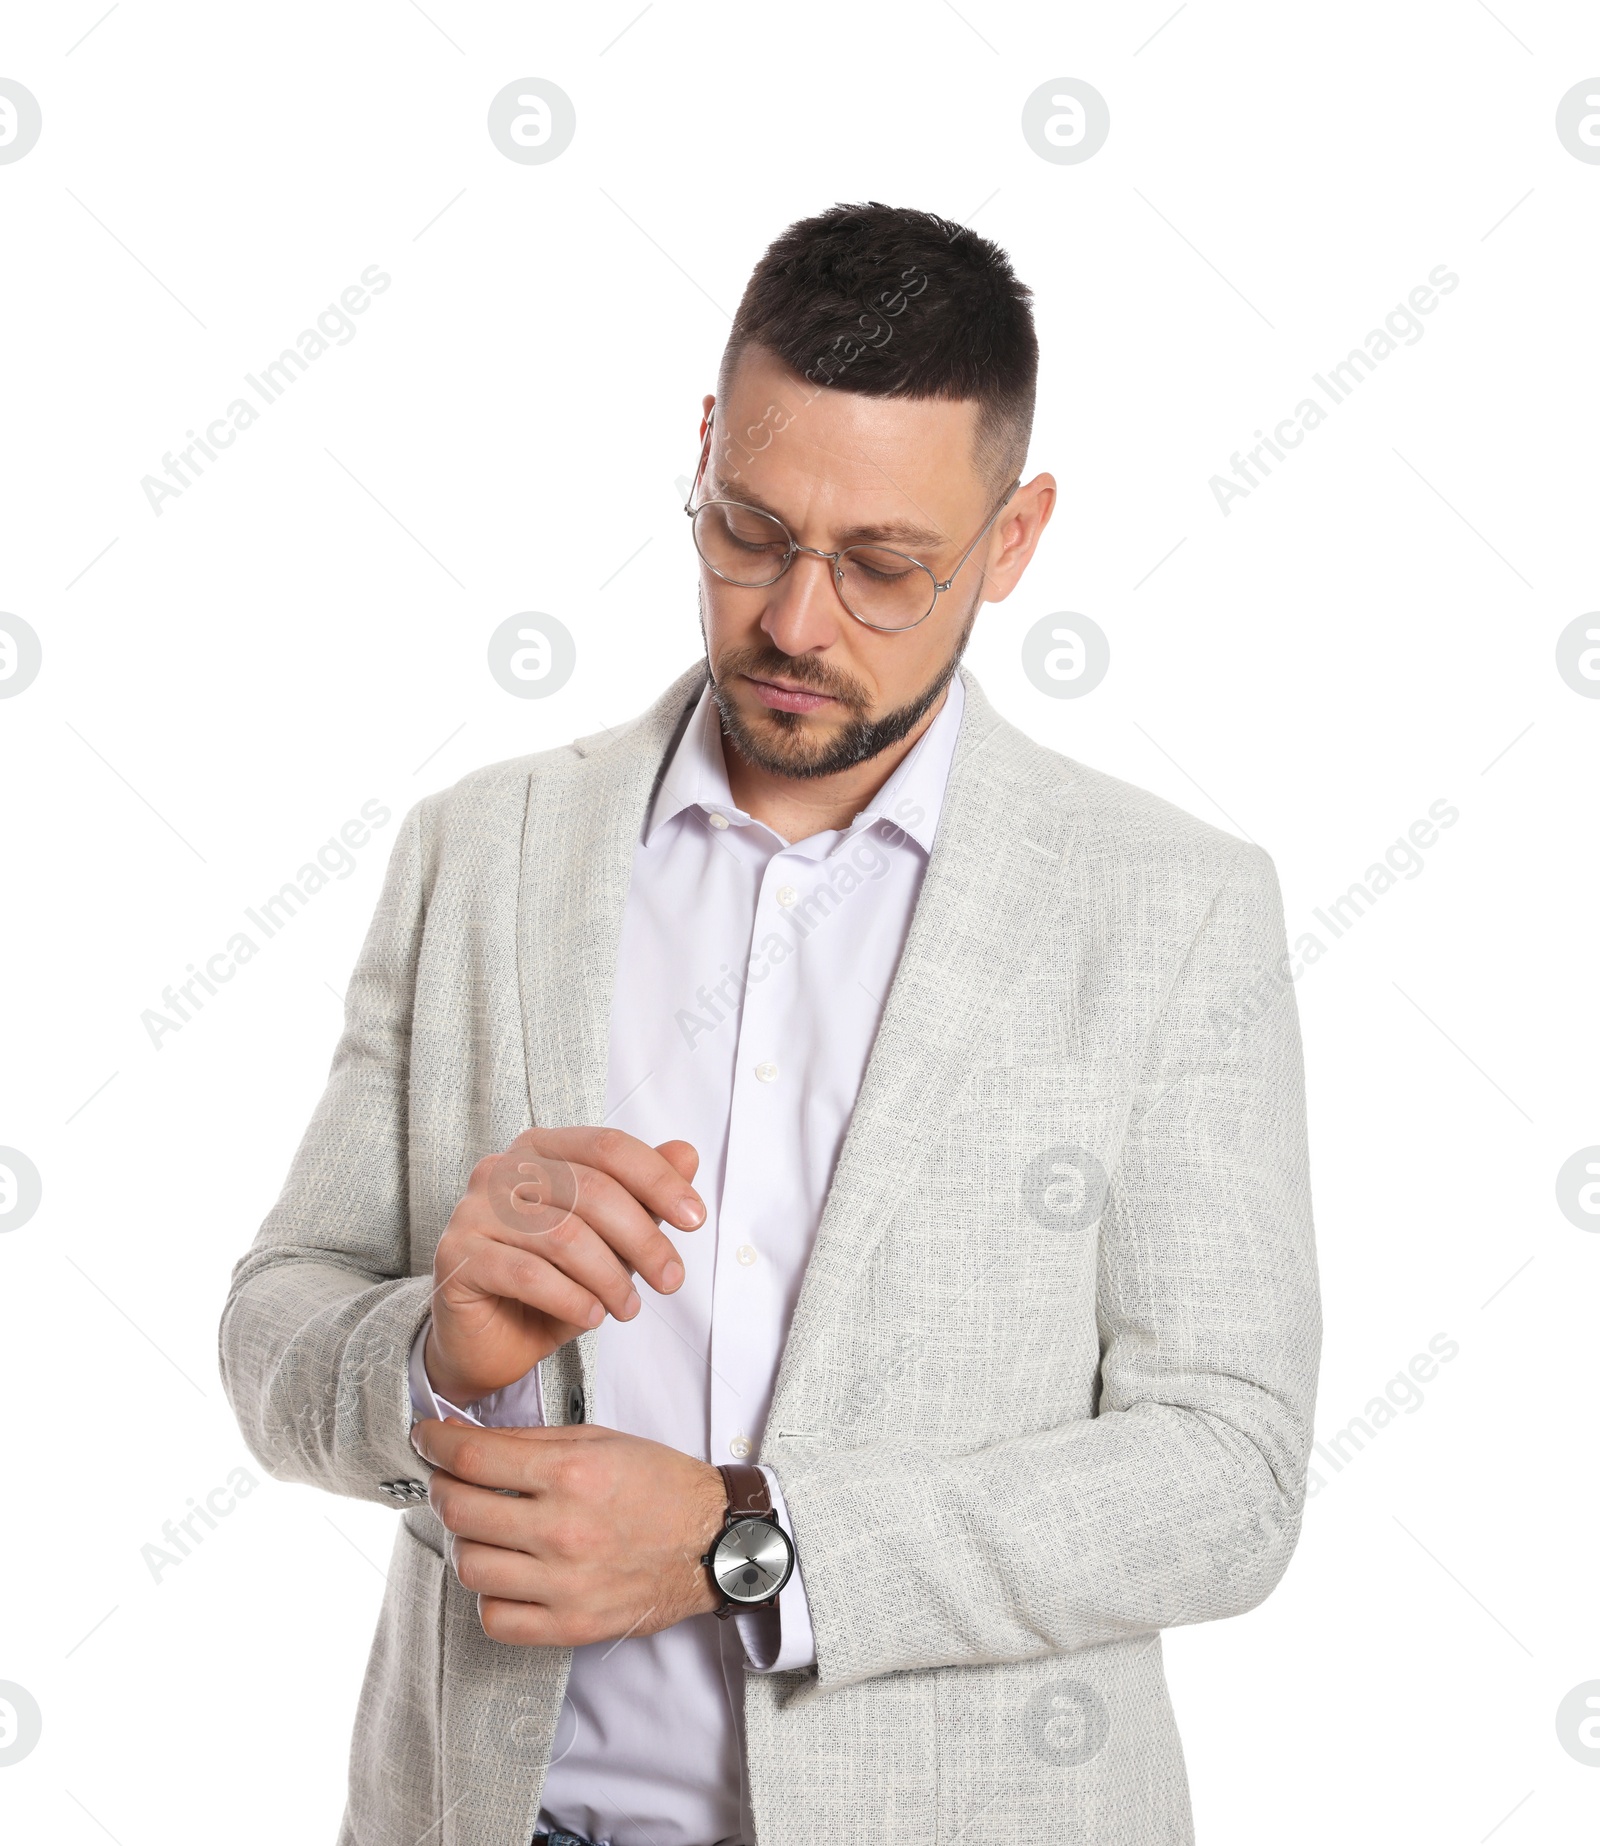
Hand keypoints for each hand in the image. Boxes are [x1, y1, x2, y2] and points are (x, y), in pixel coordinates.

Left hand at [412, 1418, 728, 1645]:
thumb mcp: (600, 1440)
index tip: (424, 1438)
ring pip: (470, 1566)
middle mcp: (564, 1529)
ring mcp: (565, 1584)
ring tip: (480, 1528)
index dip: (434, 1443)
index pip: (473, 1456)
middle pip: (460, 1510)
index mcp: (572, 1473)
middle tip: (447, 1480)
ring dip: (464, 1541)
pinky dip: (489, 1594)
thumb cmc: (660, 1484)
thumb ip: (532, 1440)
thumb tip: (469, 1437)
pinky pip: (496, 1618)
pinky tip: (505, 1572)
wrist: (712, 1541)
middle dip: (441, 1487)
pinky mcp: (570, 1626)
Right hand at [426, 1127, 703, 1404]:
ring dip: (610, 1278)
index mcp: (539, 1149)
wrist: (489, 1342)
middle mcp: (501, 1170)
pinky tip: (592, 1317)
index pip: (608, 1148)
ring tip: (628, 1308)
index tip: (694, 1220)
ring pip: (563, 1235)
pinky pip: (527, 1274)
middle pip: (590, 1189)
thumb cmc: (551, 1285)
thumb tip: (687, 1153)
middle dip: (643, 1239)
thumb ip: (642, 1196)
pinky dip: (572, 1299)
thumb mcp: (609, 1241)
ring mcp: (473, 1212)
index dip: (658, 1180)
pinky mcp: (457, 1258)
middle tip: (671, 1279)